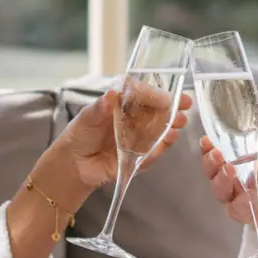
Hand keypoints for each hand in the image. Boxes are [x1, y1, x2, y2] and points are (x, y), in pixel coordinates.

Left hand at [54, 86, 193, 193]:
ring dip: (170, 127)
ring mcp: (137, 140)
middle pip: (157, 113)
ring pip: (158, 132)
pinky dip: (160, 148)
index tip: (167, 97)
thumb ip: (101, 107)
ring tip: (178, 124)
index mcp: (124, 105)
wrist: (73, 164)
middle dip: (171, 110)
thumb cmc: (79, 134)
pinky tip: (168, 140)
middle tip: (184, 107)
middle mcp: (134, 121)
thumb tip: (113, 93)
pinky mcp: (137, 159)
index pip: (144, 96)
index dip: (157, 95)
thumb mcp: (88, 116)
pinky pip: (151, 153)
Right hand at [201, 123, 257, 240]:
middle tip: (218, 155)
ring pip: (219, 191)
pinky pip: (237, 208)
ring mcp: (235, 197)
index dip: (207, 147)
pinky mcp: (243, 213)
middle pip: (211, 172)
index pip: (214, 153)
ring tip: (232, 170)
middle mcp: (231, 179)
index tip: (207, 140)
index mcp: (235, 161)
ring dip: (223, 180)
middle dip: (211, 163)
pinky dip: (245, 199)